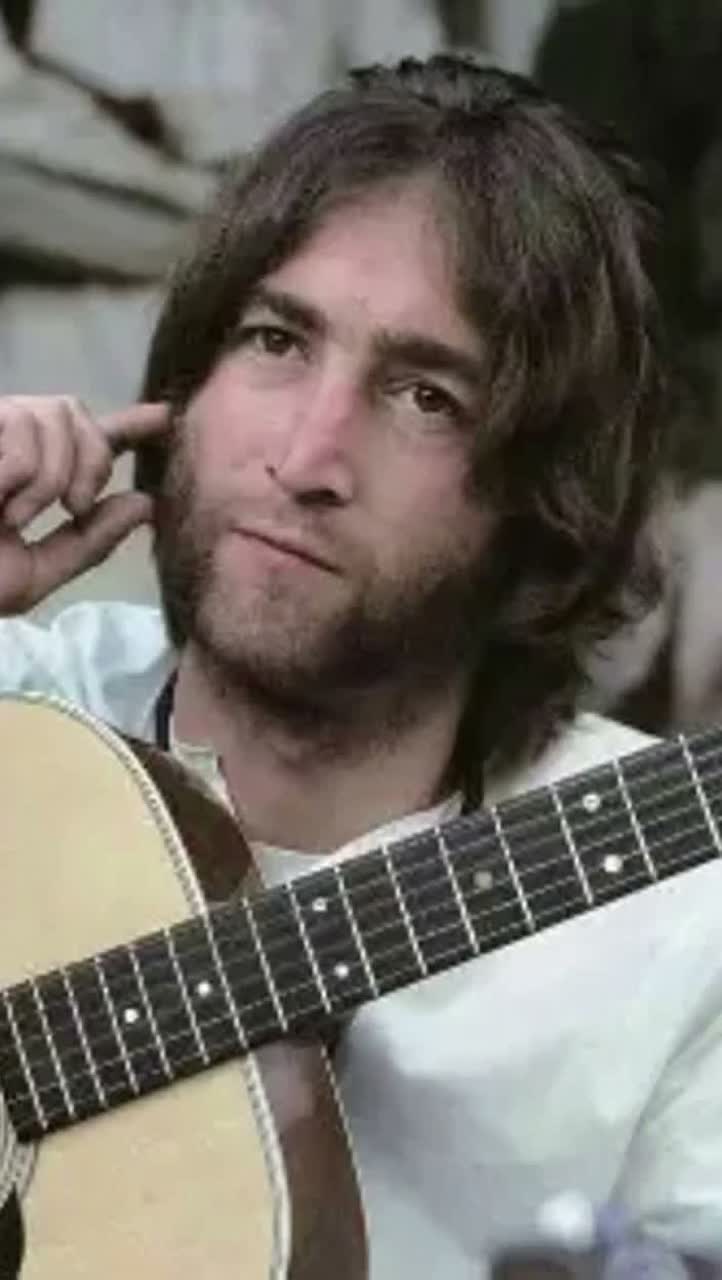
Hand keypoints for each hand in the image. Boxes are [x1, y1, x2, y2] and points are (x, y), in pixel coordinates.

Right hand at [0, 396, 169, 613]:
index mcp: (31, 478)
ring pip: (54, 417)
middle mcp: (8, 444)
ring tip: (13, 515)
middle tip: (73, 509)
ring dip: (50, 477)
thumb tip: (144, 504)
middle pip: (76, 411)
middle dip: (92, 459)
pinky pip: (22, 434)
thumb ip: (92, 541)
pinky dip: (20, 477)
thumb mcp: (36, 572)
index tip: (165, 417)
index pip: (88, 438)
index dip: (129, 424)